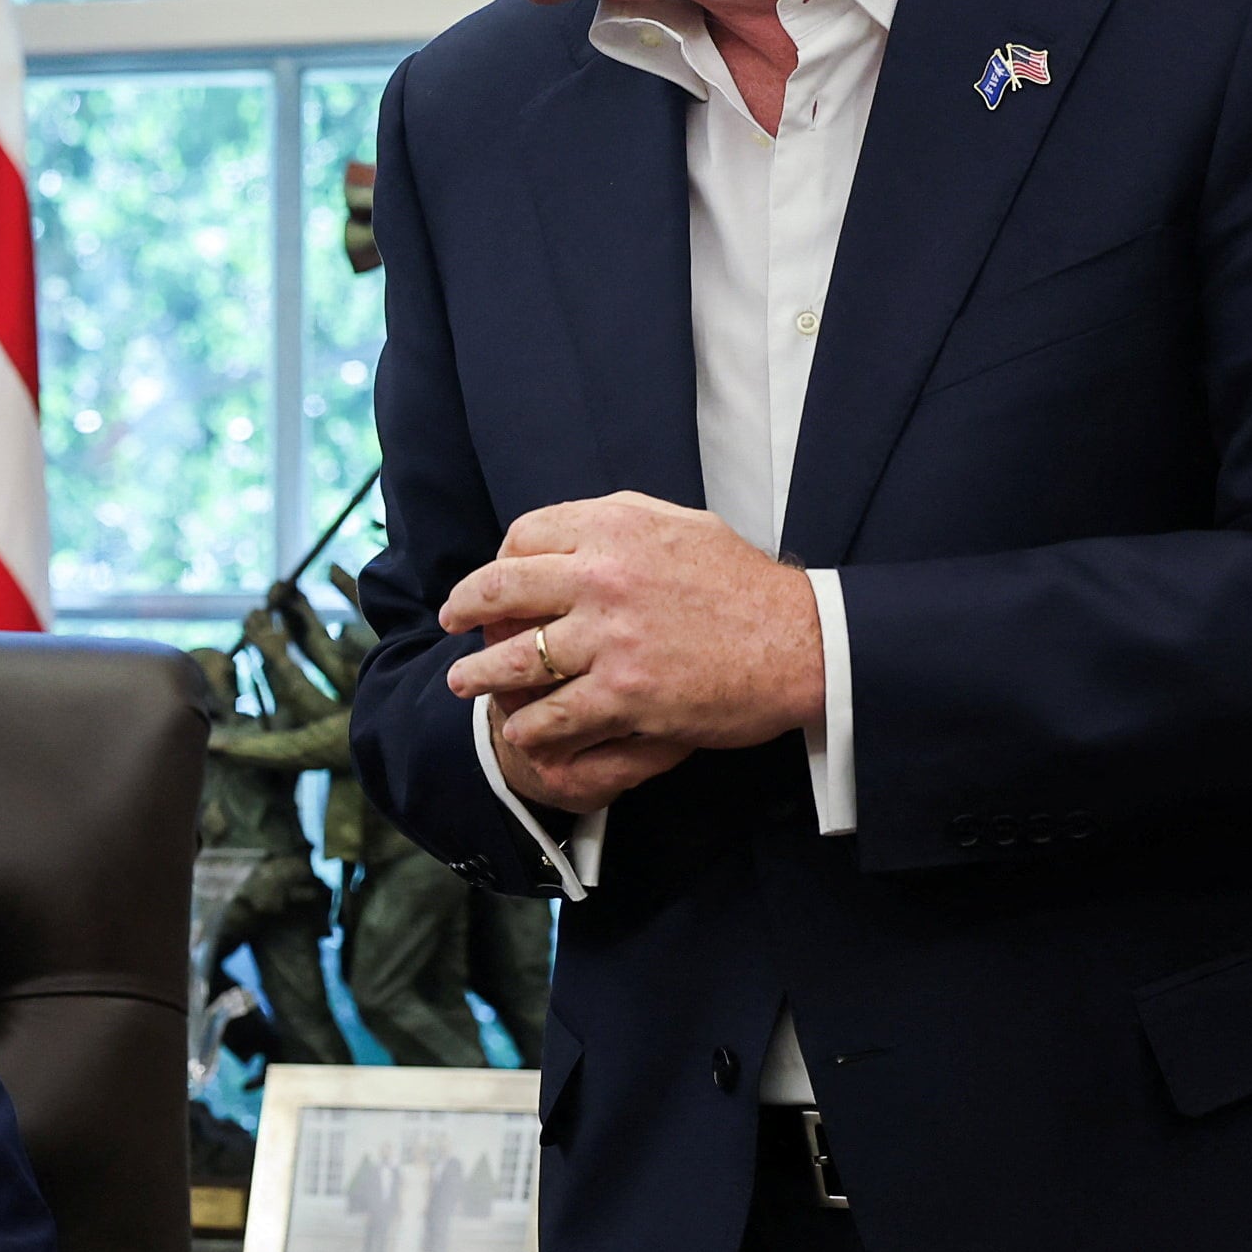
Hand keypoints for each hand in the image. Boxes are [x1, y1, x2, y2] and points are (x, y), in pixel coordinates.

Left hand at [439, 492, 824, 814]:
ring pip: (515, 659)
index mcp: (613, 529)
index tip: (491, 580)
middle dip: (464, 608)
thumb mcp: (684, 527)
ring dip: (478, 674)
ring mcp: (608, 638)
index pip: (524, 536)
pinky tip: (519, 730)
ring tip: (462, 682)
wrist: (802, 643)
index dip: (498, 560)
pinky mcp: (623, 694)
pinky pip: (552, 714)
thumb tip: (578, 524)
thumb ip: (624, 522)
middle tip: (449, 623)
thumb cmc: (746, 586)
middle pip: (502, 589)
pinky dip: (528, 726)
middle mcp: (600, 577)